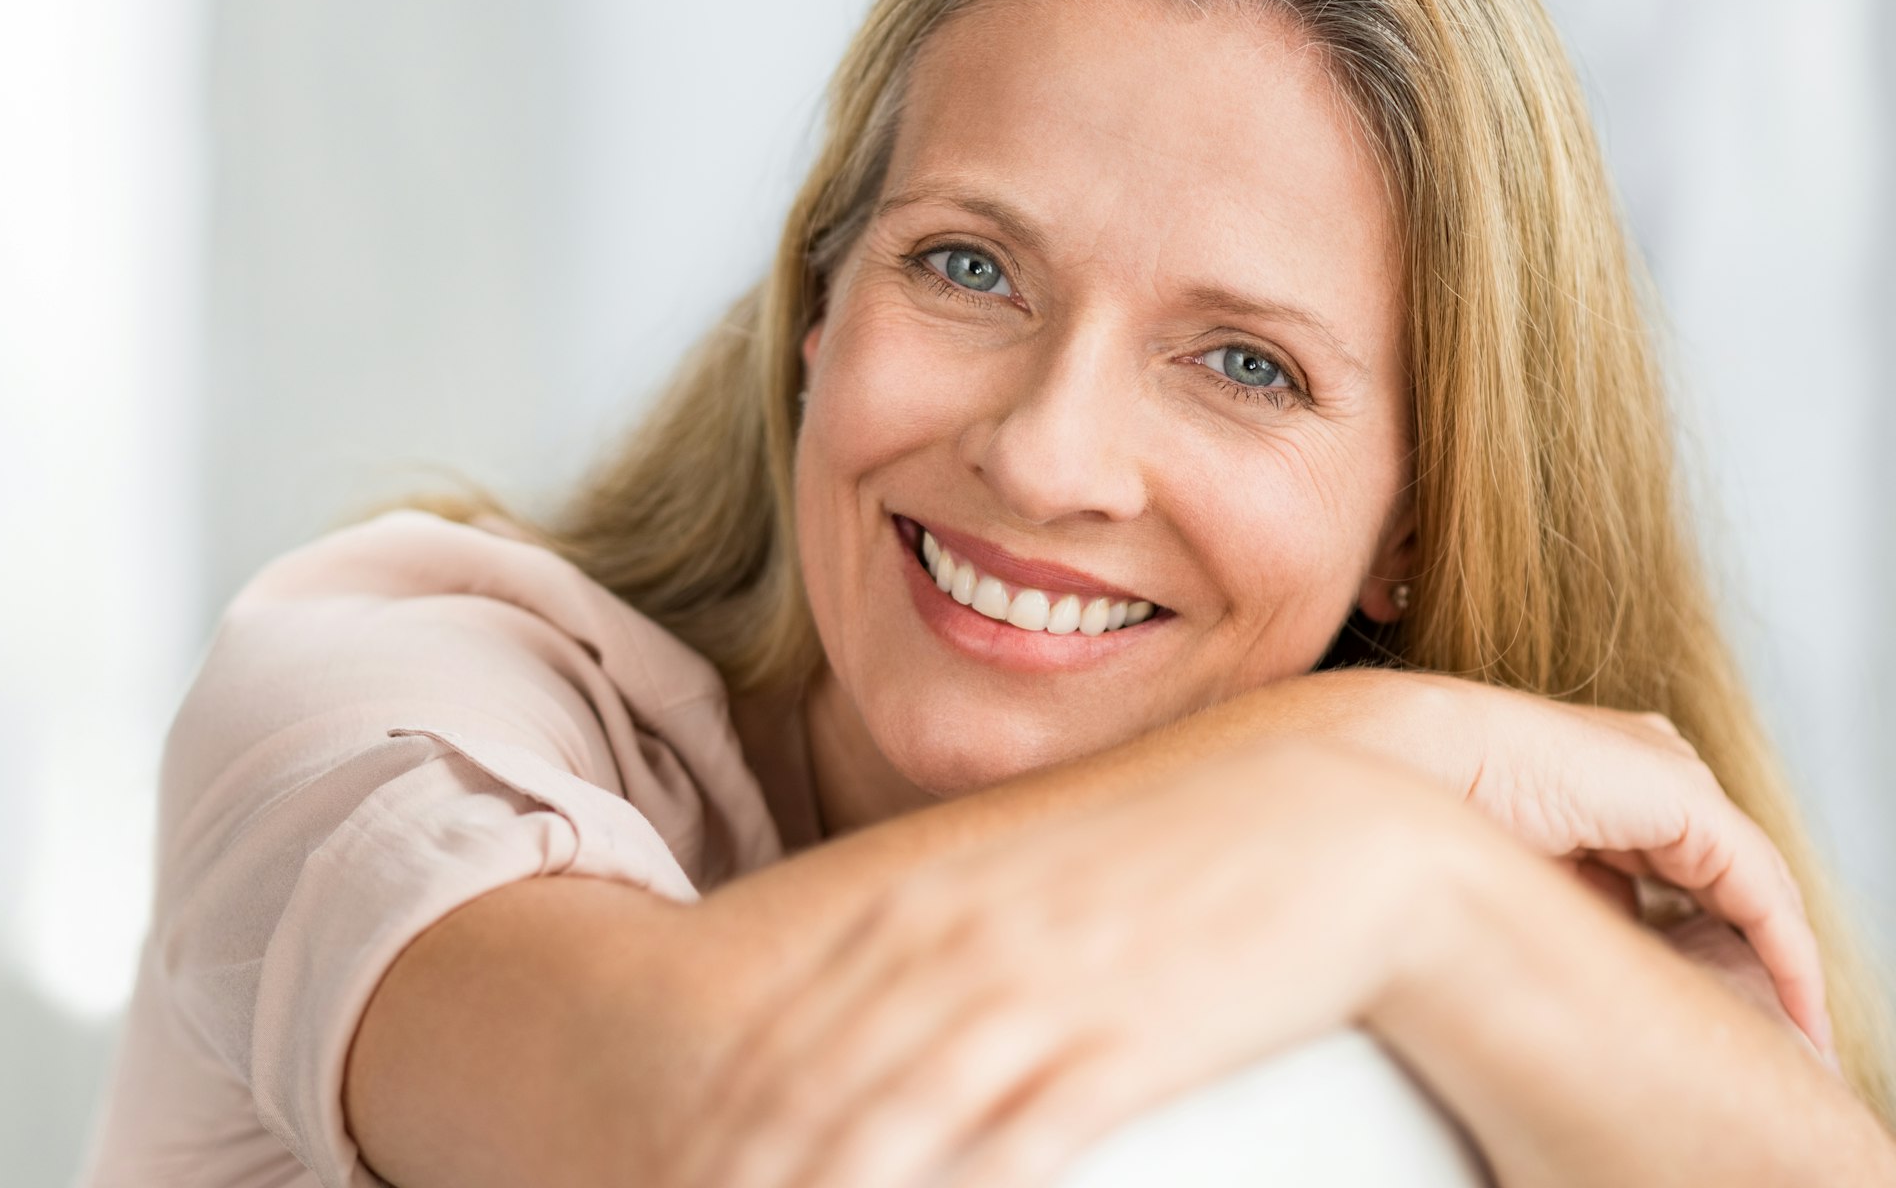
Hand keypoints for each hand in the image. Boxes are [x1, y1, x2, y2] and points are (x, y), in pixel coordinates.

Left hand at [669, 739, 1477, 1187]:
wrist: (1325, 831)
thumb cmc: (1165, 864)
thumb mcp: (1021, 887)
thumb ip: (932, 945)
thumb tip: (857, 1018)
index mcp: (912, 907)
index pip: (770, 1040)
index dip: (708, 1131)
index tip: (658, 1181)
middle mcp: (949, 946)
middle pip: (800, 1095)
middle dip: (734, 1177)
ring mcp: (1030, 994)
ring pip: (881, 1131)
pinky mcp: (1117, 1048)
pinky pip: (1009, 1152)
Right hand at [1302, 669, 1832, 1060]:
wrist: (1400, 763)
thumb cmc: (1421, 807)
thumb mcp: (1514, 866)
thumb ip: (1569, 894)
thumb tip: (1604, 948)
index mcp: (1592, 771)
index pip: (1670, 856)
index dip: (1702, 924)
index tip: (1719, 991)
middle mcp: (1637, 762)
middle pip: (1718, 863)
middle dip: (1747, 938)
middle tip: (1776, 1016)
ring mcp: (1663, 772)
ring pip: (1747, 876)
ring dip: (1777, 952)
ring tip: (1795, 1022)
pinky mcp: (1683, 799)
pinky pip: (1758, 883)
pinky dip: (1785, 945)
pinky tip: (1794, 999)